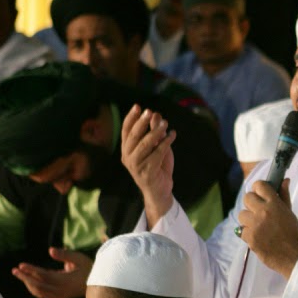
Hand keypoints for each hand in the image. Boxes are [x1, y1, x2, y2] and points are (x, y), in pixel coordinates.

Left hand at [12, 248, 92, 297]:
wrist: (98, 284)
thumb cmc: (89, 268)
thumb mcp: (79, 258)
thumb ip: (65, 254)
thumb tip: (50, 250)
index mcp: (65, 281)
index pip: (43, 276)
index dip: (31, 270)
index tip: (21, 265)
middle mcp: (61, 290)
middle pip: (38, 285)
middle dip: (25, 277)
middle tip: (15, 270)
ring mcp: (60, 296)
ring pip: (39, 292)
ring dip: (28, 284)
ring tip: (20, 274)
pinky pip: (43, 296)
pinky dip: (34, 290)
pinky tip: (29, 282)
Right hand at [121, 104, 175, 224]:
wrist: (160, 190)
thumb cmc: (157, 166)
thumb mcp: (156, 146)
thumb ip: (155, 132)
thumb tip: (156, 114)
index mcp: (126, 150)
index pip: (125, 131)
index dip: (131, 118)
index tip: (138, 106)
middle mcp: (128, 158)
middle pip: (133, 137)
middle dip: (142, 123)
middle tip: (150, 111)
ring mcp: (136, 166)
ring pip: (145, 145)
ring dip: (155, 132)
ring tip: (165, 123)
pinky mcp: (147, 173)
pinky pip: (157, 155)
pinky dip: (165, 143)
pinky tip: (172, 135)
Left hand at [236, 180, 297, 277]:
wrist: (294, 257)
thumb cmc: (293, 234)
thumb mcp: (290, 213)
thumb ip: (284, 196)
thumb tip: (284, 180)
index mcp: (274, 203)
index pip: (259, 185)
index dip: (258, 189)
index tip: (260, 194)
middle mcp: (263, 211)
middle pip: (246, 198)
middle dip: (251, 203)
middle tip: (258, 211)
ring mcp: (255, 225)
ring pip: (241, 214)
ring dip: (248, 220)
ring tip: (257, 226)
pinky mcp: (250, 238)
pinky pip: (241, 230)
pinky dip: (247, 234)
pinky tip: (257, 237)